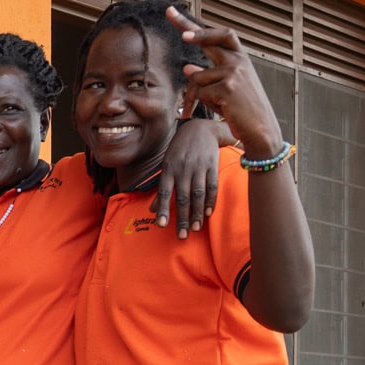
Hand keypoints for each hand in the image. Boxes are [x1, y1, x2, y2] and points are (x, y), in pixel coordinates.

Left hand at [152, 119, 221, 238]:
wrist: (200, 128)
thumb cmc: (179, 151)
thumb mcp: (166, 165)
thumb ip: (161, 188)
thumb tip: (152, 210)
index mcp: (169, 170)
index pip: (165, 192)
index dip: (163, 209)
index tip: (162, 225)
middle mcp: (183, 169)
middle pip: (182, 197)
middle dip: (182, 218)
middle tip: (182, 236)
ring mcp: (198, 167)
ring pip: (198, 194)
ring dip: (197, 213)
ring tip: (196, 228)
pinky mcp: (212, 165)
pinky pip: (212, 185)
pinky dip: (211, 200)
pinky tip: (208, 213)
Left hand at [167, 6, 284, 159]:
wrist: (260, 129)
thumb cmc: (240, 110)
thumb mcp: (223, 91)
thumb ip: (207, 77)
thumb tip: (188, 68)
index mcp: (239, 58)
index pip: (219, 35)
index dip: (199, 27)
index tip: (175, 14)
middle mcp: (238, 60)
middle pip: (209, 40)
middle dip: (189, 29)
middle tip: (171, 17)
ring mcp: (234, 72)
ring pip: (196, 77)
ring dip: (193, 95)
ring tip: (210, 106)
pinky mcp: (228, 87)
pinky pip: (200, 92)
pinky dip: (201, 104)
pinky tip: (219, 109)